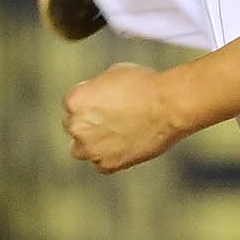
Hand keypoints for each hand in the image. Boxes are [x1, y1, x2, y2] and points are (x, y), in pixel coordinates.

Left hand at [62, 62, 180, 172]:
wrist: (168, 107)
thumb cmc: (145, 86)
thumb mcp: (112, 74)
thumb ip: (96, 90)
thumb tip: (97, 97)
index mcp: (74, 100)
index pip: (72, 106)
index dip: (89, 105)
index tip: (104, 106)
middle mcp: (77, 126)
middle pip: (75, 128)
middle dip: (89, 125)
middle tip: (110, 121)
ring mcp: (91, 148)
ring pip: (82, 150)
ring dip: (94, 144)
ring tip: (114, 137)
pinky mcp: (108, 165)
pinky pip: (102, 164)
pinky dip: (111, 158)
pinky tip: (125, 147)